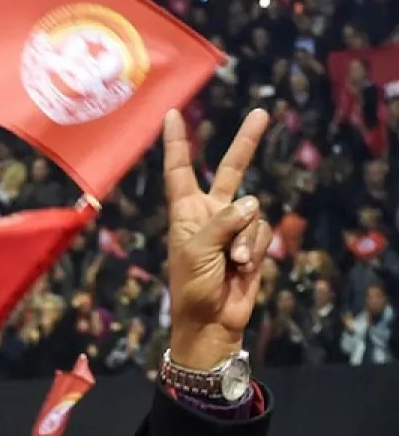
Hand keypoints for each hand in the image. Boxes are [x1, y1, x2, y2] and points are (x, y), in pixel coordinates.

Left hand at [162, 108, 273, 369]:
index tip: (171, 115)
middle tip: (261, 113)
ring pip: (253, 211)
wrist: (212, 322)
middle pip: (231, 171)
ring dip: (246, 238)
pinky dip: (256, 248)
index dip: (177, 144)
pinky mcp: (254, 242)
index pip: (180, 171)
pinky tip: (244, 268)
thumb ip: (222, 223)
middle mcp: (210, 214)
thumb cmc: (192, 288)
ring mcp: (234, 227)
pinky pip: (263, 231)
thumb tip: (252, 203)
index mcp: (185, 212)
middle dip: (246, 143)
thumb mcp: (197, 252)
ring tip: (234, 262)